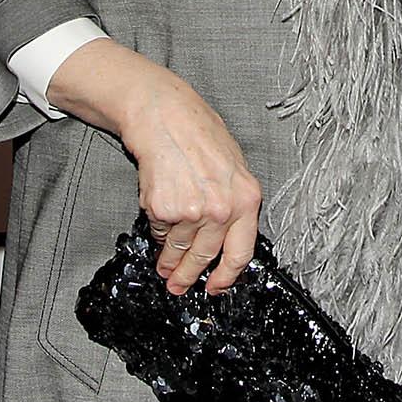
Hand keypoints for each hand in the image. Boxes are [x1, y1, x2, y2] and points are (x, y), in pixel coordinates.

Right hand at [45, 40, 261, 294]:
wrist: (164, 113)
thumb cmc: (197, 132)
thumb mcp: (232, 165)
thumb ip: (233, 201)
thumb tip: (226, 236)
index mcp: (246, 198)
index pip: (241, 252)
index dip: (227, 276)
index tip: (215, 287)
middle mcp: (222, 208)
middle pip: (206, 256)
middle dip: (190, 275)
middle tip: (179, 286)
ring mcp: (192, 211)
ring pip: (178, 247)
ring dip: (169, 260)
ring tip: (164, 267)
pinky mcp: (163, 208)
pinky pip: (158, 231)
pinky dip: (156, 231)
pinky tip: (156, 223)